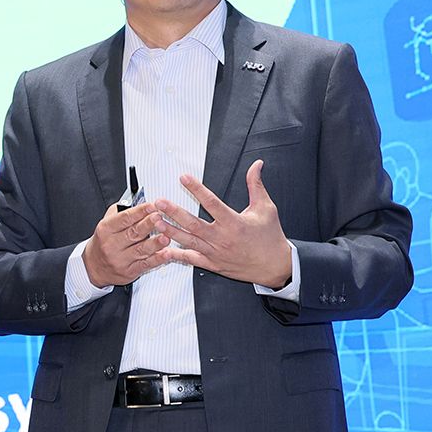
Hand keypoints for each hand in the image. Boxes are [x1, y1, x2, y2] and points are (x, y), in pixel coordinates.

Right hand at [82, 201, 172, 286]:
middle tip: (159, 217)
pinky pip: (145, 265)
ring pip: (141, 250)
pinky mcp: (129, 272)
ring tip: (166, 236)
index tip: (151, 206)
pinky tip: (166, 254)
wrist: (93, 267)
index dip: (139, 212)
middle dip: (147, 224)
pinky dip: (157, 259)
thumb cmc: (103, 242)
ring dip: (155, 243)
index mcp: (106, 229)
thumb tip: (138, 202)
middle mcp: (112, 245)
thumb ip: (120, 213)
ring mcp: (121, 260)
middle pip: (133, 233)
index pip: (124, 218)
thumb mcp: (106, 224)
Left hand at [159, 160, 291, 287]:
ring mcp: (216, 253)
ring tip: (155, 221)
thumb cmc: (270, 237)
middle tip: (159, 202)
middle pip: (194, 223)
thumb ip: (256, 185)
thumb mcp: (266, 208)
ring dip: (171, 231)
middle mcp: (222, 238)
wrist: (276, 266)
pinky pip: (192, 260)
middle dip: (174, 212)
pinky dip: (177, 255)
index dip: (197, 189)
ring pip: (189, 241)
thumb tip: (256, 165)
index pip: (212, 202)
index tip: (183, 178)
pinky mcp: (214, 264)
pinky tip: (163, 249)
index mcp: (234, 222)